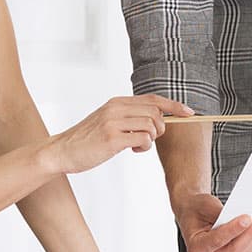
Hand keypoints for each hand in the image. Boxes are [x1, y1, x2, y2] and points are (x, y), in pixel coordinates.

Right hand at [43, 95, 192, 174]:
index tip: (189, 113)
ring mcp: (113, 122)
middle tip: (147, 139)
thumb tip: (156, 120)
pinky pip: (142, 139)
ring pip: (152, 126)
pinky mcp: (112, 138)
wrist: (61, 152)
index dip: (174, 106)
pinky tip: (132, 150)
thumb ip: (128, 117)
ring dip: (150, 139)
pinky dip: (143, 146)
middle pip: (156, 112)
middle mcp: (116, 108)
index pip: (153, 99)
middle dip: (160, 129)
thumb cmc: (86, 140)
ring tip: (136, 145)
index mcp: (117, 102)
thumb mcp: (107, 121)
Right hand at [174, 191, 251, 251]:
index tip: (247, 218)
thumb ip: (221, 212)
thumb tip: (242, 216)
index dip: (234, 229)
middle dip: (250, 232)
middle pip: (235, 250)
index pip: (217, 240)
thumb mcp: (205, 205)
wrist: (194, 215)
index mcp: (196, 247)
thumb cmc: (197, 210)